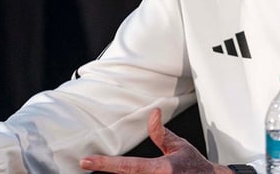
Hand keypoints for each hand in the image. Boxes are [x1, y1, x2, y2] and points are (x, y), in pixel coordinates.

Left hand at [79, 108, 231, 173]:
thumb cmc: (193, 165)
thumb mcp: (177, 146)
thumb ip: (160, 132)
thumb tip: (153, 113)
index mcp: (162, 170)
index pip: (128, 166)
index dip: (105, 163)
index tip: (86, 161)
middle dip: (105, 171)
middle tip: (89, 164)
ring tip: (100, 169)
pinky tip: (118, 173)